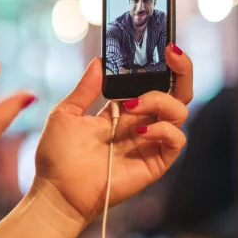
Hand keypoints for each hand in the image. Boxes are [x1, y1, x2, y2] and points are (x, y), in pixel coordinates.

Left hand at [32, 45, 192, 230]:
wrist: (57, 190)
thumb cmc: (57, 155)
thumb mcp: (65, 113)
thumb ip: (86, 89)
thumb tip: (100, 61)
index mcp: (120, 111)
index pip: (150, 83)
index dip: (158, 65)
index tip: (157, 46)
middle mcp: (140, 124)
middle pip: (175, 93)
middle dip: (180, 70)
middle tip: (172, 53)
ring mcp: (149, 143)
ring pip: (178, 111)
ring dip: (160, 100)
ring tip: (133, 104)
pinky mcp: (155, 163)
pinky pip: (176, 140)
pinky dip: (163, 129)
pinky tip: (139, 131)